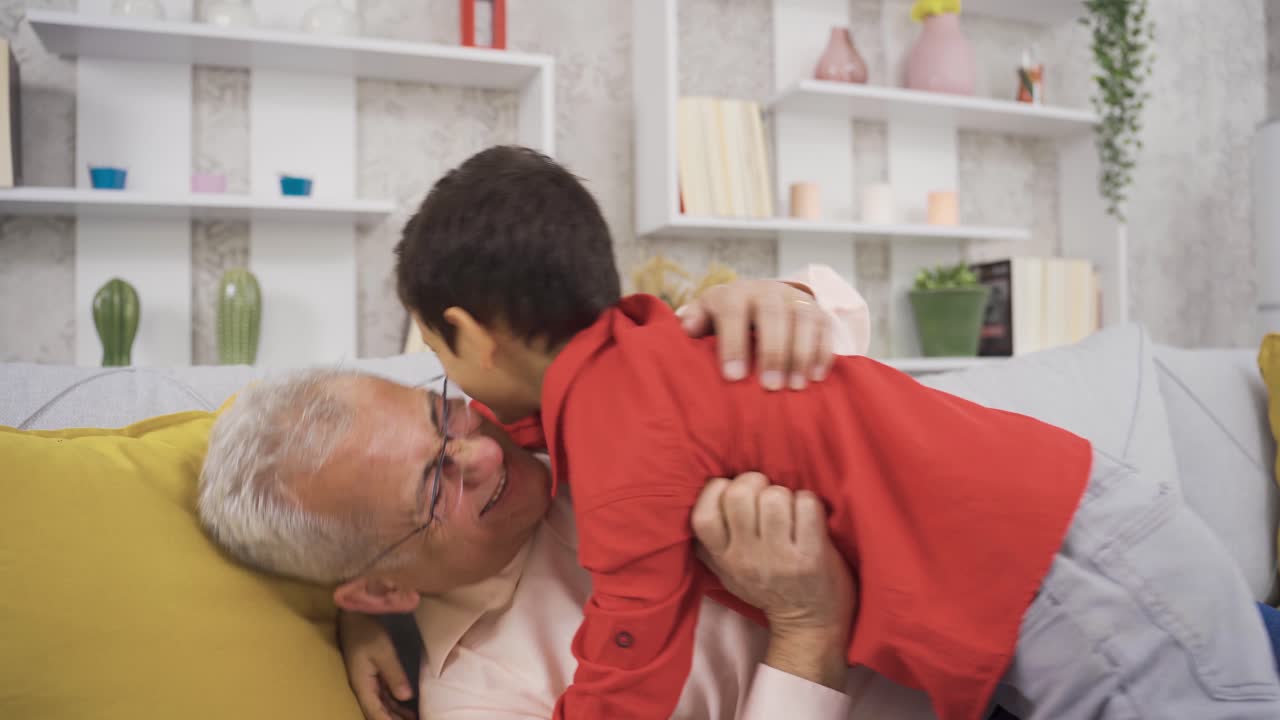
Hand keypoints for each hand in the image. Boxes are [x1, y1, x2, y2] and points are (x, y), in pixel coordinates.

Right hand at [338, 610, 417, 719]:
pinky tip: (407, 706)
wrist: (354, 616)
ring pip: (382, 704)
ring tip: (414, 718)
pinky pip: (384, 694)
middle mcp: (364, 687)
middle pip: (378, 712)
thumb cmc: (367, 632)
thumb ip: (394, 675)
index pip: (375, 712)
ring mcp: (368, 681)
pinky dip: (395, 703)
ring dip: (396, 713)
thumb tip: (406, 697)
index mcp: (363, 685)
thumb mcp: (383, 652)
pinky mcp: (372, 674)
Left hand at [679, 279, 832, 390]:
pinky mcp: (817, 311)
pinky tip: (815, 377)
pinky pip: (825, 328)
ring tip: (795, 387)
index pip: (733, 312)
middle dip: (772, 352)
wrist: (760, 299)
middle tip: (770, 387)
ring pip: (803, 320)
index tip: (733, 377)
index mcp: (734, 293)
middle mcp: (767, 291)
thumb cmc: (726, 319)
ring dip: (800, 354)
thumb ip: (694, 322)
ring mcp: (795, 299)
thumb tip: (687, 329)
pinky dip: (822, 353)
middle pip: (772, 315)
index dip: (734, 343)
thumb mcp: (706, 316)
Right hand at [692, 472, 855, 690]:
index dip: (718, 490)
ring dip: (785, 494)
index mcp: (723, 558)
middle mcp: (747, 558)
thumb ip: (709, 545)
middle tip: (765, 494)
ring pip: (775, 496)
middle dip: (754, 482)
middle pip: (740, 495)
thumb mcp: (727, 573)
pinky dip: (809, 502)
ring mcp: (780, 558)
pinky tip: (808, 517)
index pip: (703, 514)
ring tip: (788, 509)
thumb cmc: (767, 589)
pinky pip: (807, 505)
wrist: (808, 625)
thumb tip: (696, 501)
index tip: (733, 493)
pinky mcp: (812, 556)